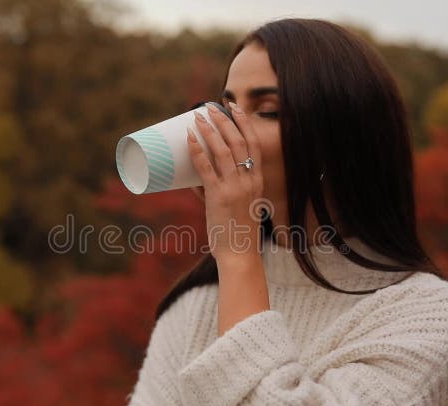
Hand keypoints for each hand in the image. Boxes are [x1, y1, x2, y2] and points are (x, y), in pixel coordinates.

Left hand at [187, 102, 263, 262]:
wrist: (240, 255)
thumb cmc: (237, 234)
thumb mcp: (237, 208)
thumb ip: (214, 193)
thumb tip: (191, 182)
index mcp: (257, 181)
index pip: (254, 144)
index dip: (244, 123)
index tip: (234, 108)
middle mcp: (248, 181)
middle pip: (238, 142)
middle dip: (224, 120)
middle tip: (211, 107)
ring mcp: (234, 188)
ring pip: (222, 150)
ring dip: (209, 130)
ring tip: (198, 117)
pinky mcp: (218, 197)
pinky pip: (206, 168)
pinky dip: (197, 151)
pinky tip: (189, 139)